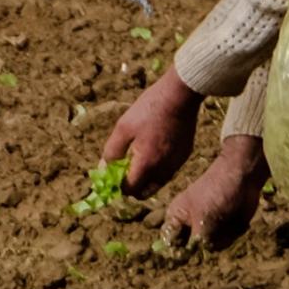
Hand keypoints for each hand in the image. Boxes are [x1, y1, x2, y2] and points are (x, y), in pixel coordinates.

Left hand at [102, 67, 203, 197]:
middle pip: (145, 192)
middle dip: (132, 186)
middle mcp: (164, 169)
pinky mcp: (184, 155)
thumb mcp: (123, 128)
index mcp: (147, 164)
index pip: (130, 190)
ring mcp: (177, 163)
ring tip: (137, 158)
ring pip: (158, 183)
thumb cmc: (148, 110)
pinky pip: (168, 171)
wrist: (179, 95)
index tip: (113, 176)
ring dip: (145, 178)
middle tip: (124, 170)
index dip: (118, 186)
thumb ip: (112, 152)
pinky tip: (152, 149)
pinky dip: (158, 168)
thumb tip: (104, 170)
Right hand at [160, 135, 270, 251]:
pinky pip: (224, 242)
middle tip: (213, 231)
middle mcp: (190, 223)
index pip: (169, 240)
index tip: (190, 252)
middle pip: (192, 248)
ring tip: (226, 221)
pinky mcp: (223, 227)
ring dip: (222, 238)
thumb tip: (187, 258)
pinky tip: (236, 221)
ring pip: (210, 248)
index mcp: (176, 216)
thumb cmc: (216, 193)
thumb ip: (194, 241)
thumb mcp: (203, 220)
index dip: (176, 250)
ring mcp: (208, 225)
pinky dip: (232, 234)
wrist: (243, 178)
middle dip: (204, 244)